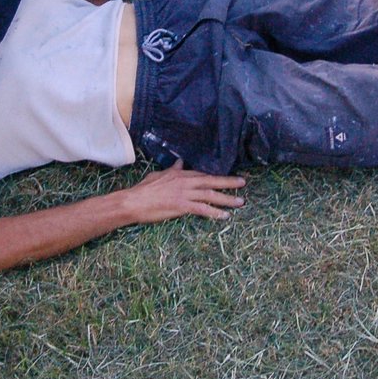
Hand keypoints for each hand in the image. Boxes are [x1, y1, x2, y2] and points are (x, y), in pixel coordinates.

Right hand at [123, 160, 246, 222]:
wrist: (134, 201)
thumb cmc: (144, 189)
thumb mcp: (160, 175)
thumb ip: (172, 170)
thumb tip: (180, 162)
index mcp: (181, 174)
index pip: (203, 174)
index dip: (217, 176)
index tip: (229, 177)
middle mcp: (185, 182)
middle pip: (211, 181)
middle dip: (228, 182)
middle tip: (243, 183)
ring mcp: (185, 194)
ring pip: (211, 195)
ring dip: (227, 199)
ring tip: (240, 202)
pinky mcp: (182, 206)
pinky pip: (202, 209)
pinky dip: (215, 213)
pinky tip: (225, 216)